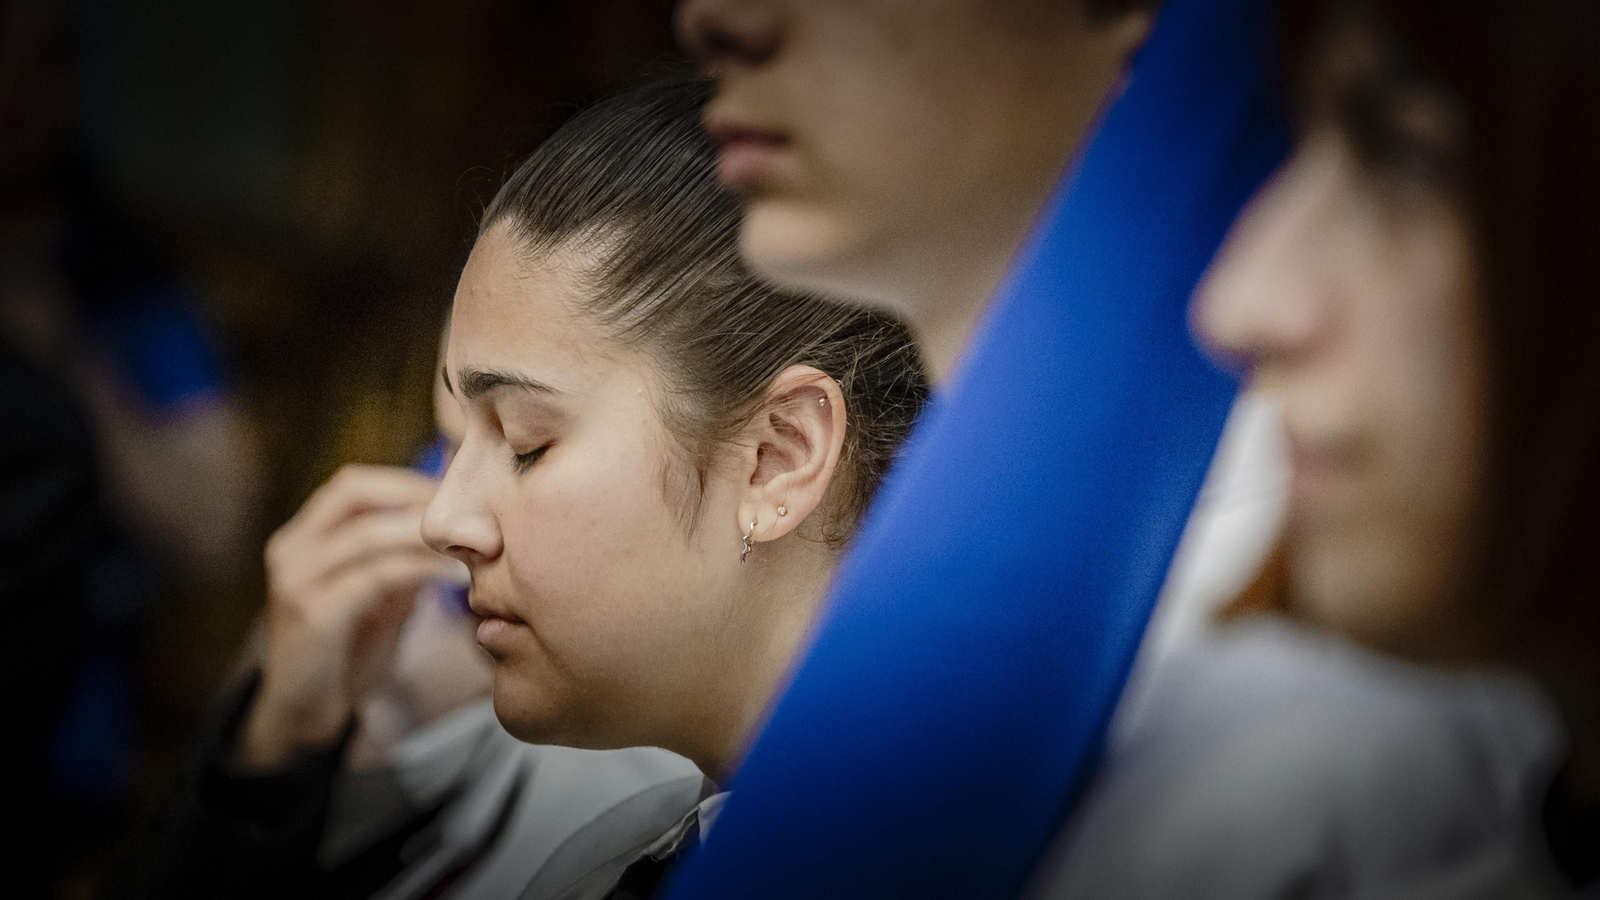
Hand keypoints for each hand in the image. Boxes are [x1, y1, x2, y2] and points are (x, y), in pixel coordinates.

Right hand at [236, 464, 461, 768]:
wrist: (305, 711)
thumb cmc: (348, 649)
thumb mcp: (380, 594)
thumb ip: (405, 557)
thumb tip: (457, 525)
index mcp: (304, 537)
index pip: (353, 485)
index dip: (407, 481)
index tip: (459, 493)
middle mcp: (292, 548)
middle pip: (352, 491)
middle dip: (413, 494)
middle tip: (465, 511)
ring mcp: (297, 579)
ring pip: (367, 533)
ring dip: (425, 534)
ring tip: (471, 541)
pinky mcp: (313, 614)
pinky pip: (374, 576)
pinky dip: (420, 569)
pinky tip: (456, 577)